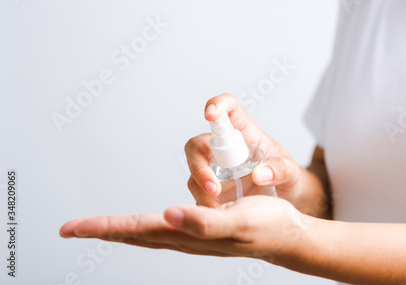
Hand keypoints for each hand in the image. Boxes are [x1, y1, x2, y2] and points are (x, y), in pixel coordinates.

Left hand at [60, 196, 312, 261]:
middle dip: (101, 231)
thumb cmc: (267, 226)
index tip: (73, 228)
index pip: (137, 230)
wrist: (287, 236)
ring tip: (98, 227)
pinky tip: (145, 224)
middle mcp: (185, 238)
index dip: (103, 228)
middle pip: (133, 235)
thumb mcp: (239, 221)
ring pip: (146, 233)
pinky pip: (162, 229)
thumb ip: (203, 222)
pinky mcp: (201, 231)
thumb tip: (167, 215)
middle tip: (71, 229)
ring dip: (118, 230)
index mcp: (189, 234)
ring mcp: (192, 237)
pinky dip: (143, 227)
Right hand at [185, 93, 304, 207]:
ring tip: (219, 205)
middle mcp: (226, 147)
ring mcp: (216, 168)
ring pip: (194, 169)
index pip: (229, 109)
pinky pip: (197, 192)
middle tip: (213, 188)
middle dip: (199, 164)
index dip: (217, 105)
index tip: (210, 114)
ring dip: (200, 187)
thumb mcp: (291, 172)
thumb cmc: (287, 177)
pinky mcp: (212, 188)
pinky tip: (218, 213)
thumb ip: (280, 170)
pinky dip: (203, 203)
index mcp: (246, 132)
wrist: (287, 201)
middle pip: (198, 143)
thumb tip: (259, 174)